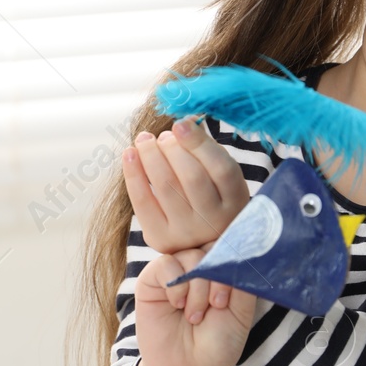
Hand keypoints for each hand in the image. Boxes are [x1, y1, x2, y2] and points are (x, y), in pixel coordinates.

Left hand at [122, 117, 249, 253]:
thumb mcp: (219, 176)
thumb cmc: (210, 197)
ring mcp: (187, 233)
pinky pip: (143, 202)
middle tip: (163, 136)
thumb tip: (183, 122)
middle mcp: (215, 221)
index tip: (180, 123)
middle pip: (192, 177)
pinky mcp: (161, 238)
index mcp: (236, 201)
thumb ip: (206, 150)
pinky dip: (133, 174)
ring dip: (151, 156)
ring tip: (145, 139)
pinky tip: (130, 154)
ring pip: (166, 187)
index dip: (199, 143)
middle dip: (173, 149)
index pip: (222, 169)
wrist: (199, 243)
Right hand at [132, 246, 258, 365]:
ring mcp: (174, 272)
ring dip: (198, 288)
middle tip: (216, 306)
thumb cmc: (216, 345)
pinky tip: (178, 306)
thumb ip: (240, 280)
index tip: (229, 297)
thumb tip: (238, 251)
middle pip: (210, 247)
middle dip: (216, 278)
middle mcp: (197, 268)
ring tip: (195, 315)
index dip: (230, 264)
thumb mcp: (240, 312)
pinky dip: (176, 285)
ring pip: (190, 256)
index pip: (228, 246)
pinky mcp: (151, 280)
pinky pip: (166, 264)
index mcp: (220, 272)